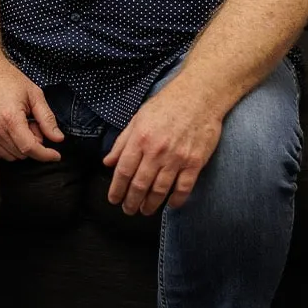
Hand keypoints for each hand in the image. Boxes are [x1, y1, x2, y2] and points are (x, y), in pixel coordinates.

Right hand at [0, 56, 63, 161]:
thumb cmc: (6, 77)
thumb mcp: (34, 94)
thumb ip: (47, 119)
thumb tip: (57, 138)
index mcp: (10, 118)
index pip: (30, 148)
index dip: (46, 155)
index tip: (55, 155)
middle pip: (21, 153)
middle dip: (33, 143)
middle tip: (32, 123)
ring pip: (9, 155)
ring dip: (19, 145)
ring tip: (19, 124)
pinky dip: (6, 147)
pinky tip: (9, 130)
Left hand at [103, 80, 222, 215]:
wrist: (199, 96)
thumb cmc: (166, 105)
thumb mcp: (138, 119)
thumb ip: (122, 142)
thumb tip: (108, 162)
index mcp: (140, 139)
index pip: (123, 171)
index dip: (116, 189)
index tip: (114, 200)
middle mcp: (156, 151)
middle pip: (140, 184)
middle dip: (132, 201)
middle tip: (128, 210)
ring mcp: (177, 158)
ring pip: (160, 190)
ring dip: (151, 204)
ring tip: (145, 211)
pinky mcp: (195, 162)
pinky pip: (184, 188)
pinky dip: (176, 200)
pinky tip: (170, 205)